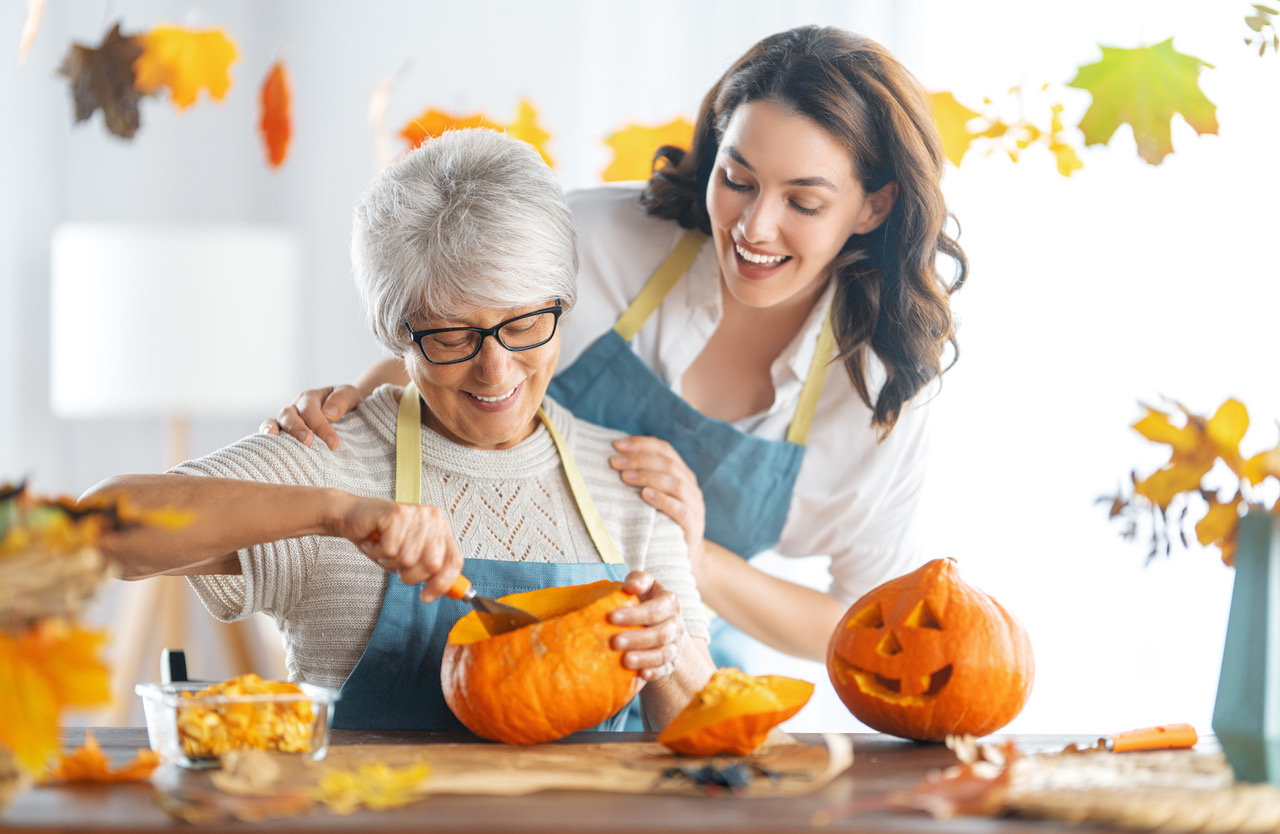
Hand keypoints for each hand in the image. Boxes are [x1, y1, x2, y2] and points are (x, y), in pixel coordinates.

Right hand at [260, 385, 366, 449]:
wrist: (344, 408)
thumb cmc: (345, 403)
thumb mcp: (349, 395)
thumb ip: (341, 400)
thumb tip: (329, 414)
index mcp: (310, 397)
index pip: (312, 411)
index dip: (321, 427)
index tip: (333, 443)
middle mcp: (295, 407)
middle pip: (290, 415)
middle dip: (298, 429)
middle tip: (308, 442)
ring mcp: (287, 419)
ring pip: (276, 421)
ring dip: (275, 430)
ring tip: (275, 439)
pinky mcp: (283, 430)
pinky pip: (270, 429)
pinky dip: (266, 435)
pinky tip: (267, 445)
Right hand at [333, 496, 462, 601]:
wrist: (354, 517)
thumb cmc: (384, 539)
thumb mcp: (410, 560)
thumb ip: (430, 572)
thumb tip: (446, 592)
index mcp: (442, 530)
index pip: (454, 561)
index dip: (442, 583)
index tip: (426, 597)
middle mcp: (433, 519)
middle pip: (432, 565)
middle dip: (410, 574)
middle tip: (396, 564)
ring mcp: (416, 514)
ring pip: (408, 559)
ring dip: (390, 562)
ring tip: (384, 550)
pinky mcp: (397, 513)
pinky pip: (389, 550)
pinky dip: (377, 553)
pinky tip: (375, 543)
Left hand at [608, 571, 686, 681]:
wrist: (660, 622)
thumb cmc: (645, 600)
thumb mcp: (644, 585)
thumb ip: (638, 580)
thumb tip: (629, 587)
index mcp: (670, 603)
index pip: (656, 609)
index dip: (635, 614)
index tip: (611, 617)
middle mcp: (676, 624)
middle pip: (661, 634)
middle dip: (637, 639)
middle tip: (614, 642)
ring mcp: (676, 645)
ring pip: (664, 654)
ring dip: (645, 658)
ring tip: (624, 661)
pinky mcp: (672, 663)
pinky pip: (665, 670)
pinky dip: (654, 673)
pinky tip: (640, 675)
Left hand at [610, 436, 705, 572]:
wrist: (687, 556)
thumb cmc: (663, 522)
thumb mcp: (655, 496)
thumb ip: (643, 479)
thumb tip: (614, 459)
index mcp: (681, 472)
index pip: (664, 449)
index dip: (641, 444)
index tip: (616, 445)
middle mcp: (690, 484)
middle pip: (667, 463)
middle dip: (638, 459)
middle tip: (614, 462)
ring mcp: (694, 504)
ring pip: (674, 483)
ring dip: (647, 476)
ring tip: (624, 477)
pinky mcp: (693, 524)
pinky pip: (680, 509)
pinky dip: (662, 500)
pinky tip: (645, 495)